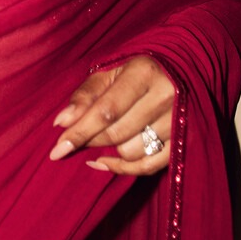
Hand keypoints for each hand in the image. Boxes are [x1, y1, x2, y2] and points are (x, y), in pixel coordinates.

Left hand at [48, 55, 174, 175]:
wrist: (180, 70)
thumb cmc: (135, 72)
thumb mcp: (109, 73)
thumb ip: (85, 96)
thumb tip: (61, 122)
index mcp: (143, 72)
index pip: (105, 111)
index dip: (79, 132)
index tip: (55, 150)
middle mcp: (165, 96)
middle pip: (117, 133)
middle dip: (90, 140)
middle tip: (75, 138)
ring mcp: (178, 120)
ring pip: (132, 151)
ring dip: (110, 150)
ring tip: (103, 135)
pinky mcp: (185, 141)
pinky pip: (150, 166)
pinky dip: (124, 169)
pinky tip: (104, 162)